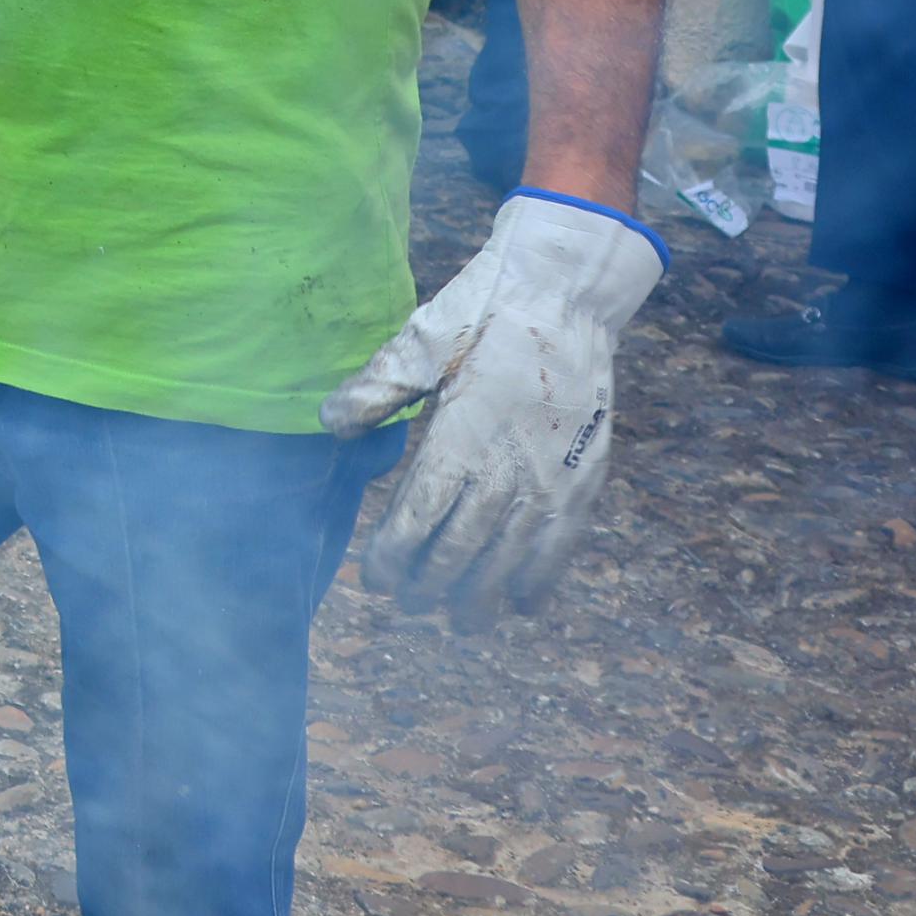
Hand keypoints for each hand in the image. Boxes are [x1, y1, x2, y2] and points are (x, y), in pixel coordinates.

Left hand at [322, 191, 661, 629]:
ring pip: (516, 553)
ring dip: (486, 592)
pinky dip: (545, 575)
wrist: (568, 292)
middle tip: (409, 608)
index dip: (396, 552)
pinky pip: (564, 539)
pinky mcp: (587, 473)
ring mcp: (555, 475)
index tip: (374, 580)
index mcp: (463, 433)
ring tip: (463, 623)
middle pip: (466, 544)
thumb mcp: (424, 336)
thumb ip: (379, 387)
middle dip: (434, 582)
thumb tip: (328, 424)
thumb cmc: (487, 309)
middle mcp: (512, 466)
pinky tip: (526, 601)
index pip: (422, 512)